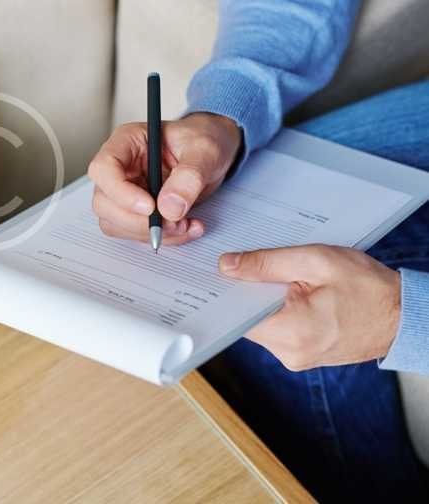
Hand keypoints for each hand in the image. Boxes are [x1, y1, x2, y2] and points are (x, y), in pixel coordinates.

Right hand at [88, 112, 240, 245]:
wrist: (211, 155)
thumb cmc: (203, 140)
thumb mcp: (205, 150)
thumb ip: (189, 176)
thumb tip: (169, 208)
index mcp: (127, 142)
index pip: (103, 168)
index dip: (120, 192)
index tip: (151, 206)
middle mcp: (119, 167)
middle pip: (104, 202)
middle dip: (138, 221)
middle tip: (174, 222)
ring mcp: (123, 191)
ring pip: (114, 223)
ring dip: (149, 233)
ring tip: (185, 225)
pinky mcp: (133, 211)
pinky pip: (134, 234)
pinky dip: (162, 238)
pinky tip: (185, 227)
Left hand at [220, 245, 400, 369]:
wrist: (405, 317)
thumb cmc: (369, 287)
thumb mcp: (317, 261)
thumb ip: (268, 263)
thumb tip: (227, 266)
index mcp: (292, 332)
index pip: (235, 314)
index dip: (224, 290)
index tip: (214, 271)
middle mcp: (289, 353)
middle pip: (244, 319)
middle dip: (244, 291)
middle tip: (242, 265)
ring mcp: (295, 358)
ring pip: (258, 323)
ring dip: (260, 300)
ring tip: (270, 275)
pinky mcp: (300, 355)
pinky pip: (274, 330)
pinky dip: (274, 310)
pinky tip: (283, 291)